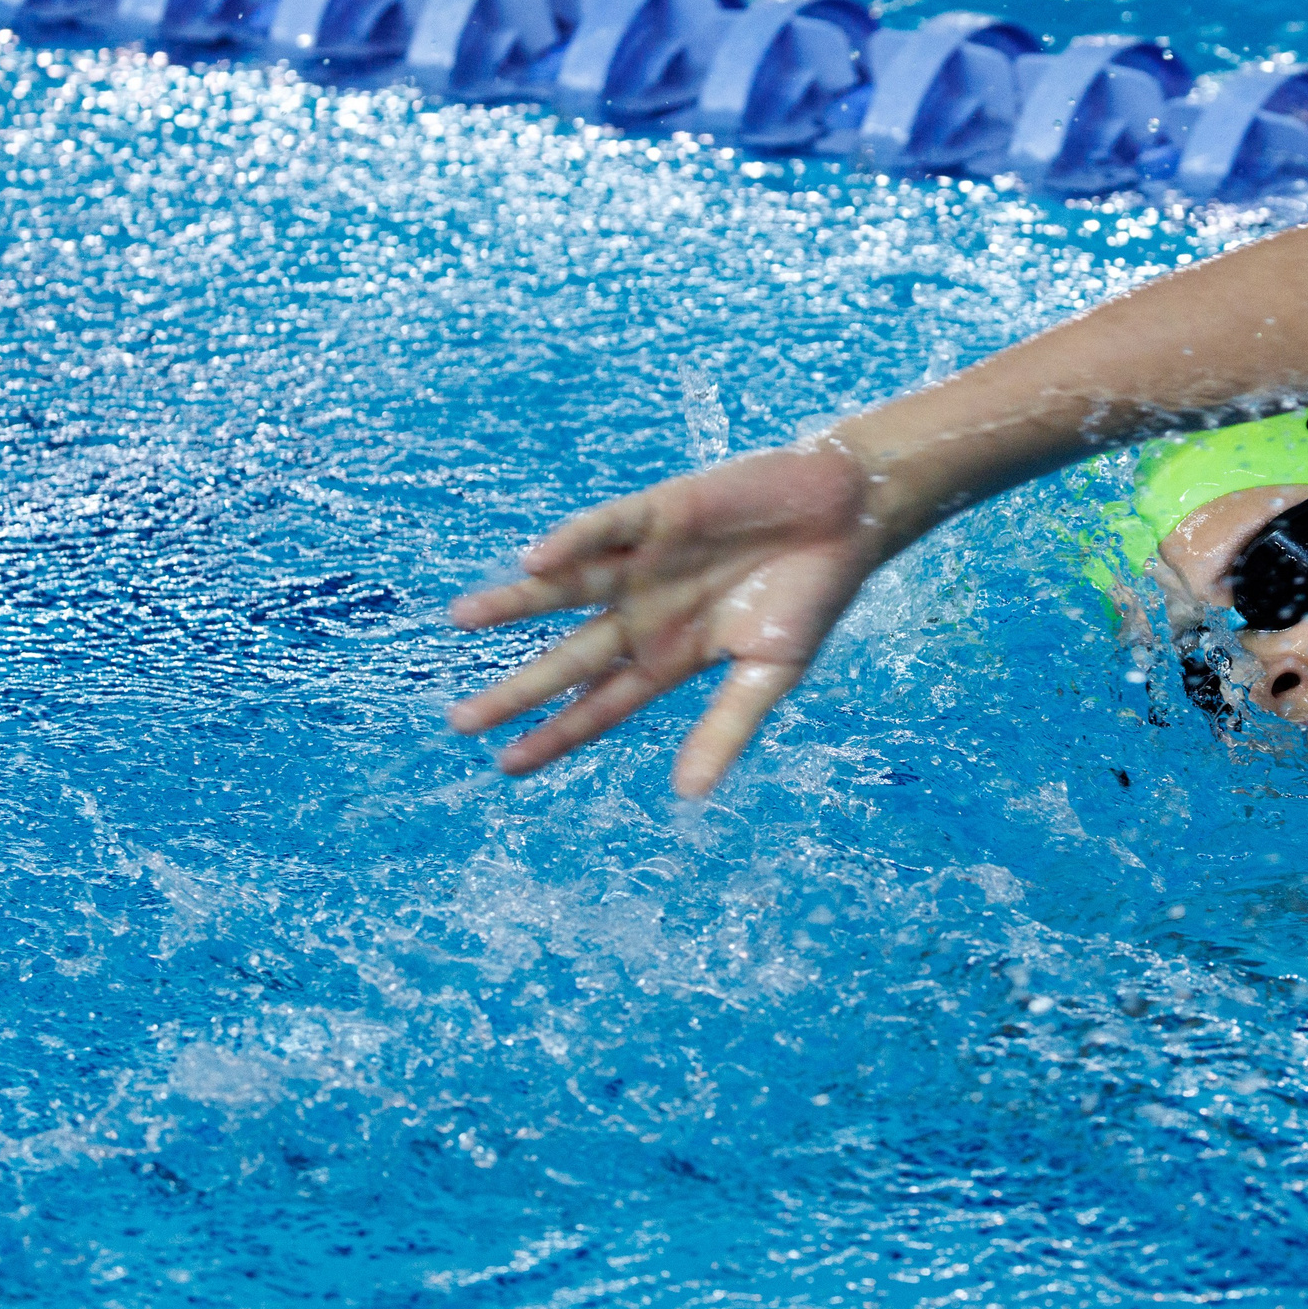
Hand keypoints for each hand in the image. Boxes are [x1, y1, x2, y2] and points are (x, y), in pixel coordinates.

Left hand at [446, 439, 895, 795]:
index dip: (556, 734)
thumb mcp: (772, 671)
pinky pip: (606, 528)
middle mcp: (647, 612)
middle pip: (571, 657)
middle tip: (458, 721)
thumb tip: (690, 796)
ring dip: (517, 603)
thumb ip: (728, 727)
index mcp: (673, 654)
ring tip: (462, 619)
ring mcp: (648, 563)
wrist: (849, 515)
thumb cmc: (814, 594)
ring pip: (567, 588)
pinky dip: (573, 542)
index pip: (602, 704)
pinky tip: (535, 559)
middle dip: (518, 689)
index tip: (505, 766)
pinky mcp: (660, 513)